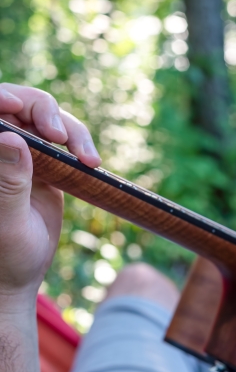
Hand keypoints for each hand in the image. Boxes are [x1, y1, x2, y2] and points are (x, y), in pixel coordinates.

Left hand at [0, 83, 100, 310]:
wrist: (21, 272)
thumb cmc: (6, 255)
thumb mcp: (7, 223)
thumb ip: (8, 183)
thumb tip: (11, 138)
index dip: (0, 99)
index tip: (15, 106)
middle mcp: (1, 150)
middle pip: (22, 107)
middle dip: (45, 113)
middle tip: (62, 137)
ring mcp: (23, 154)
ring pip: (48, 119)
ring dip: (72, 132)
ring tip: (89, 160)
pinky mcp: (45, 163)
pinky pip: (66, 140)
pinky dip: (81, 145)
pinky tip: (91, 162)